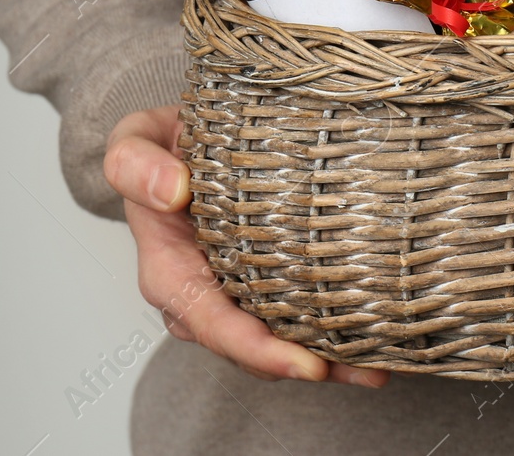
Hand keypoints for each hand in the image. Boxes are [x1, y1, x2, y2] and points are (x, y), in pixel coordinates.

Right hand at [103, 105, 389, 386]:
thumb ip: (136, 165)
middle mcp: (202, 293)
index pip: (211, 323)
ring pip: (279, 340)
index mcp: (168, 269)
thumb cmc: (158, 146)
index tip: (304, 365)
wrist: (177, 140)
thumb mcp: (134, 141)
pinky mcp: (263, 280)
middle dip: (306, 365)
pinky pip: (294, 315)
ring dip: (329, 359)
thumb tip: (171, 191)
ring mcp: (235, 291)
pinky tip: (374, 338)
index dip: (256, 350)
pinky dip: (331, 331)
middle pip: (253, 347)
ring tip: (380, 366)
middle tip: (366, 373)